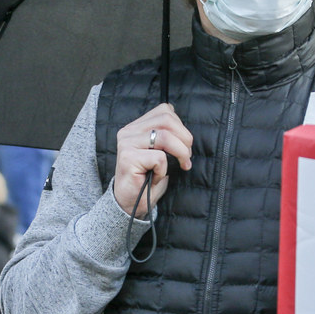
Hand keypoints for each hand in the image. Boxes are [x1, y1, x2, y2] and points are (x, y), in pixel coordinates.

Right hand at [113, 103, 192, 219]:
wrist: (130, 202)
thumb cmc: (148, 178)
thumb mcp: (160, 151)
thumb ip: (167, 135)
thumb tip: (184, 130)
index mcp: (136, 126)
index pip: (165, 111)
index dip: (181, 127)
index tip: (185, 145)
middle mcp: (128, 131)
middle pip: (167, 120)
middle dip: (185, 139)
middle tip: (187, 157)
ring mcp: (126, 143)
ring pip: (165, 137)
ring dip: (180, 153)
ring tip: (181, 165)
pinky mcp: (128, 158)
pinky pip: (159, 158)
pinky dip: (164, 169)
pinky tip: (156, 177)